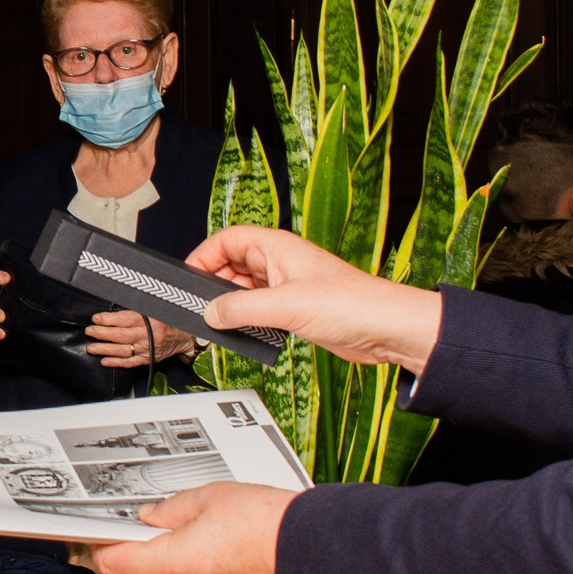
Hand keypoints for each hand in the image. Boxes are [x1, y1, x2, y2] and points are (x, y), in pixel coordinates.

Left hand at [84, 308, 194, 368]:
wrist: (188, 336)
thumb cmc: (172, 320)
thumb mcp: (157, 308)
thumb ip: (139, 309)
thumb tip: (117, 309)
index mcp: (151, 320)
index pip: (125, 319)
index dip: (109, 319)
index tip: (96, 318)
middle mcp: (149, 336)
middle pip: (121, 335)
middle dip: (102, 333)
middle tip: (90, 331)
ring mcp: (149, 349)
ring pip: (123, 350)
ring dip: (105, 349)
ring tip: (91, 347)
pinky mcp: (149, 359)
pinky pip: (131, 363)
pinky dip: (117, 362)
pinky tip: (105, 361)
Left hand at [87, 482, 295, 573]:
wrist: (313, 551)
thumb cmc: (266, 522)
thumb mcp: (209, 497)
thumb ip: (171, 509)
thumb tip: (152, 516)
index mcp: (171, 562)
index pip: (115, 564)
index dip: (103, 549)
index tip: (101, 537)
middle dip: (142, 555)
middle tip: (153, 529)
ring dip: (177, 567)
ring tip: (201, 537)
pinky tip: (225, 556)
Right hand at [187, 226, 443, 373]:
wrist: (386, 329)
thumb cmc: (352, 303)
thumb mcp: (286, 306)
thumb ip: (242, 309)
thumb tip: (211, 313)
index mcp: (277, 247)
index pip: (226, 240)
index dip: (203, 256)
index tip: (187, 278)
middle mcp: (280, 263)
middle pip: (231, 266)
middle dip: (213, 285)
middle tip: (200, 307)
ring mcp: (287, 286)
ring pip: (243, 290)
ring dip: (231, 306)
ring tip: (222, 322)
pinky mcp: (294, 309)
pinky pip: (258, 310)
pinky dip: (247, 320)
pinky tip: (245, 333)